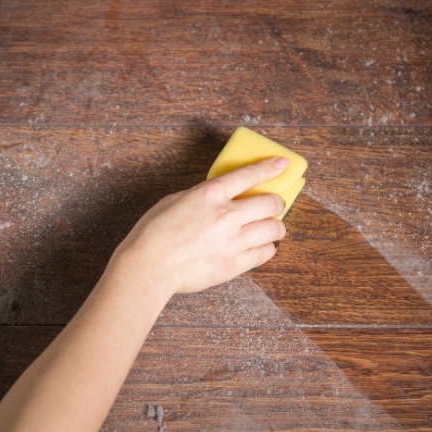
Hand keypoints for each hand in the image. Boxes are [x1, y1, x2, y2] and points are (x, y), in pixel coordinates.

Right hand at [109, 157, 289, 294]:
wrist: (149, 267)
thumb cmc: (154, 233)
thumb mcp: (176, 200)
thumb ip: (204, 197)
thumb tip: (220, 198)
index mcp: (210, 194)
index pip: (250, 175)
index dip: (270, 167)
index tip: (282, 164)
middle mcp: (227, 215)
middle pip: (271, 203)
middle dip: (276, 203)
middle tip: (273, 206)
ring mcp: (233, 242)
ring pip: (274, 230)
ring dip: (276, 227)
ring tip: (270, 228)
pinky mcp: (233, 265)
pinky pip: (264, 254)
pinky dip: (266, 248)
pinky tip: (260, 246)